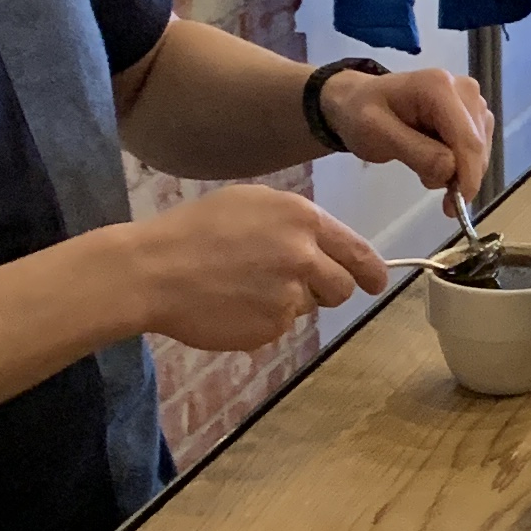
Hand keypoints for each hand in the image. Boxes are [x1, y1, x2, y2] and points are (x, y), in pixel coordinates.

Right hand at [130, 187, 387, 351]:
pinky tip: (232, 306)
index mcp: (302, 219)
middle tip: (294, 287)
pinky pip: (280, 327)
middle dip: (327, 289)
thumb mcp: (251, 204)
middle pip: (342, 286)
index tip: (377, 282)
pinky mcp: (272, 327)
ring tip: (246, 288)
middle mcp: (304, 255)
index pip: (356, 250)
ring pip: (309, 306)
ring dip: (290, 302)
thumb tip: (322, 245)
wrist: (153, 270)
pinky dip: (263, 321)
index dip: (371, 271)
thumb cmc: (194, 230)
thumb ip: (294, 223)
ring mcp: (290, 295)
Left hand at [317, 63, 492, 212]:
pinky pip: (478, 150)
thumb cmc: (363, 116)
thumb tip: (451, 170)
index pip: (468, 140)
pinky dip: (460, 164)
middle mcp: (465, 90)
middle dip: (457, 175)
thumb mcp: (376, 134)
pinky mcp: (475, 115)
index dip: (467, 177)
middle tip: (424, 181)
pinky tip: (436, 158)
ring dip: (457, 170)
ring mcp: (473, 101)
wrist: (360, 102)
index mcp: (440, 87)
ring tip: (423, 164)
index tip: (453, 208)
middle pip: (477, 147)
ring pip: (480, 151)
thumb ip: (416, 152)